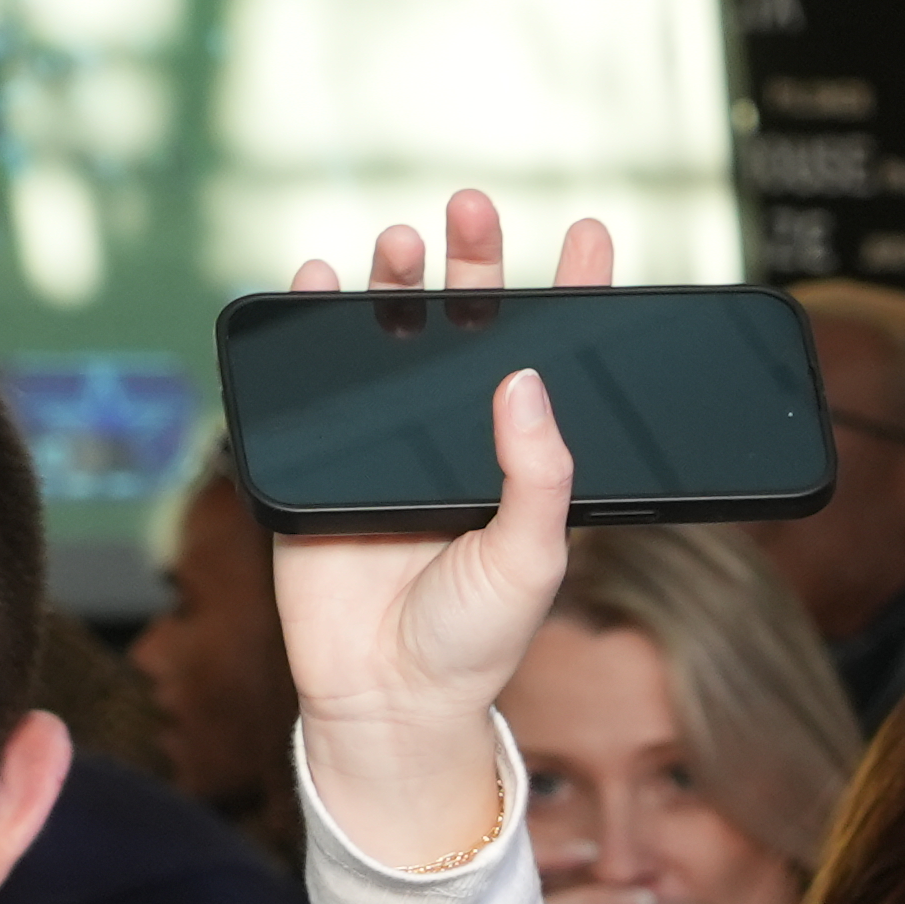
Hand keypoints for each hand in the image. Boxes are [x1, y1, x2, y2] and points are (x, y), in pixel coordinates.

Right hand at [266, 189, 612, 872]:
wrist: (386, 695)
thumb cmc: (474, 638)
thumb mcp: (531, 560)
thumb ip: (538, 476)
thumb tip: (528, 381)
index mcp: (521, 460)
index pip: (554, 361)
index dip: (571, 297)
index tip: (590, 233)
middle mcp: (457, 439)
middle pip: (470, 331)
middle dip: (473, 264)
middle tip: (475, 208)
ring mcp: (387, 443)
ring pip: (391, 341)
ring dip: (397, 282)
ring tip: (406, 237)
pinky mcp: (320, 457)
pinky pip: (314, 377)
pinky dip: (314, 321)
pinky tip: (323, 277)